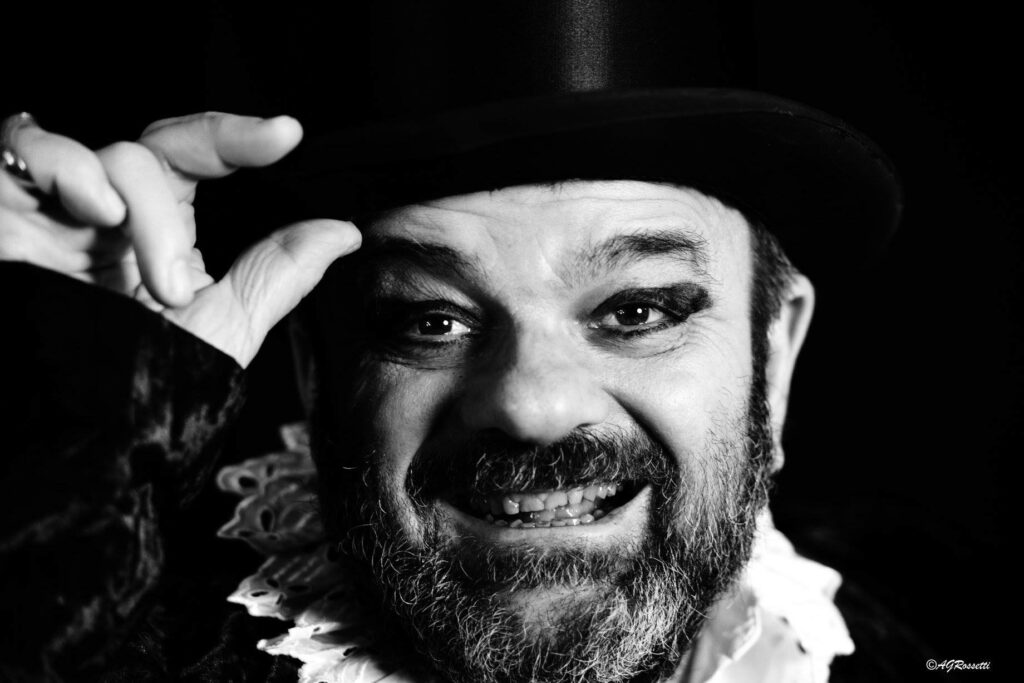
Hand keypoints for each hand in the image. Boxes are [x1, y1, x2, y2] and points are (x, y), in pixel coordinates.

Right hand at [0, 112, 360, 366]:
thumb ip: (278, 274)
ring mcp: (50, 208)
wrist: (71, 436)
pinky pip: (24, 144)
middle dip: (180, 205)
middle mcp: (104, 212)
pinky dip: (65, 165)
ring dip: (142, 210)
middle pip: (152, 152)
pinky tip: (94, 211)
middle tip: (182, 284)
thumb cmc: (140, 385)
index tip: (287, 135)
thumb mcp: (219, 329)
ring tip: (154, 285)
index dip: (237, 137)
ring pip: (106, 153)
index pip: (193, 156)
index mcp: (153, 230)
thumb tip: (345, 232)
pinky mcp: (0, 208)